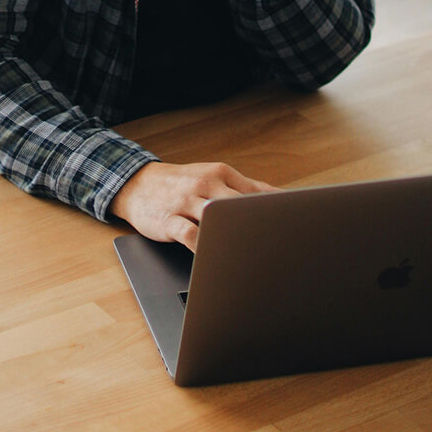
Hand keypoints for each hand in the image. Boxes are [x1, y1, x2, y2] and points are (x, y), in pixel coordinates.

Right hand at [109, 161, 277, 251]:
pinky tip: (213, 257)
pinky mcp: (169, 219)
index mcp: (221, 174)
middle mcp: (206, 184)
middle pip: (240, 204)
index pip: (255, 192)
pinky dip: (203, 246)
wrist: (139, 183)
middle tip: (277, 246)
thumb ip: (246, 186)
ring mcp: (186, 201)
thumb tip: (280, 195)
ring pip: (216, 216)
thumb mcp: (214, 177)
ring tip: (250, 255)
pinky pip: (189, 234)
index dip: (275, 211)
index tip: (293, 227)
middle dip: (258, 224)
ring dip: (232, 235)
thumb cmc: (182, 183)